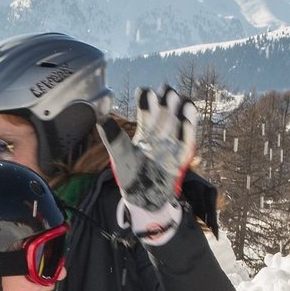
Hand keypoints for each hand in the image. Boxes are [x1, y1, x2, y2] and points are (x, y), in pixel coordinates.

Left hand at [98, 86, 198, 243]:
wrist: (144, 198)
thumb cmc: (131, 175)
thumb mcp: (120, 155)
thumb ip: (113, 137)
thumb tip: (100, 118)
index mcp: (144, 129)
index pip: (147, 108)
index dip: (148, 99)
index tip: (147, 94)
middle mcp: (160, 132)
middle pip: (166, 110)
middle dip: (167, 99)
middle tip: (167, 92)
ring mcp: (172, 142)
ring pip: (180, 120)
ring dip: (182, 110)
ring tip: (182, 101)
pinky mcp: (181, 154)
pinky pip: (187, 139)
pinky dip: (189, 128)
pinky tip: (188, 117)